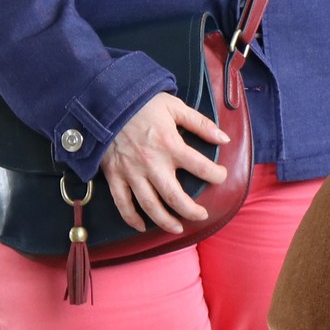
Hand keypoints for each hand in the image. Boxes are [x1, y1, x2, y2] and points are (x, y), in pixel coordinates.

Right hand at [100, 93, 228, 233]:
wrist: (106, 102)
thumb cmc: (142, 103)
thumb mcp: (175, 106)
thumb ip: (201, 123)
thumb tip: (224, 138)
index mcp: (170, 145)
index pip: (201, 167)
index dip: (216, 175)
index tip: (221, 176)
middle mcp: (152, 163)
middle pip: (175, 197)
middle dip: (191, 211)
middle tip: (201, 216)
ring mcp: (132, 172)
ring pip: (150, 206)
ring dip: (165, 221)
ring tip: (177, 228)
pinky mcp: (114, 176)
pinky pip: (123, 203)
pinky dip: (132, 218)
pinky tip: (142, 227)